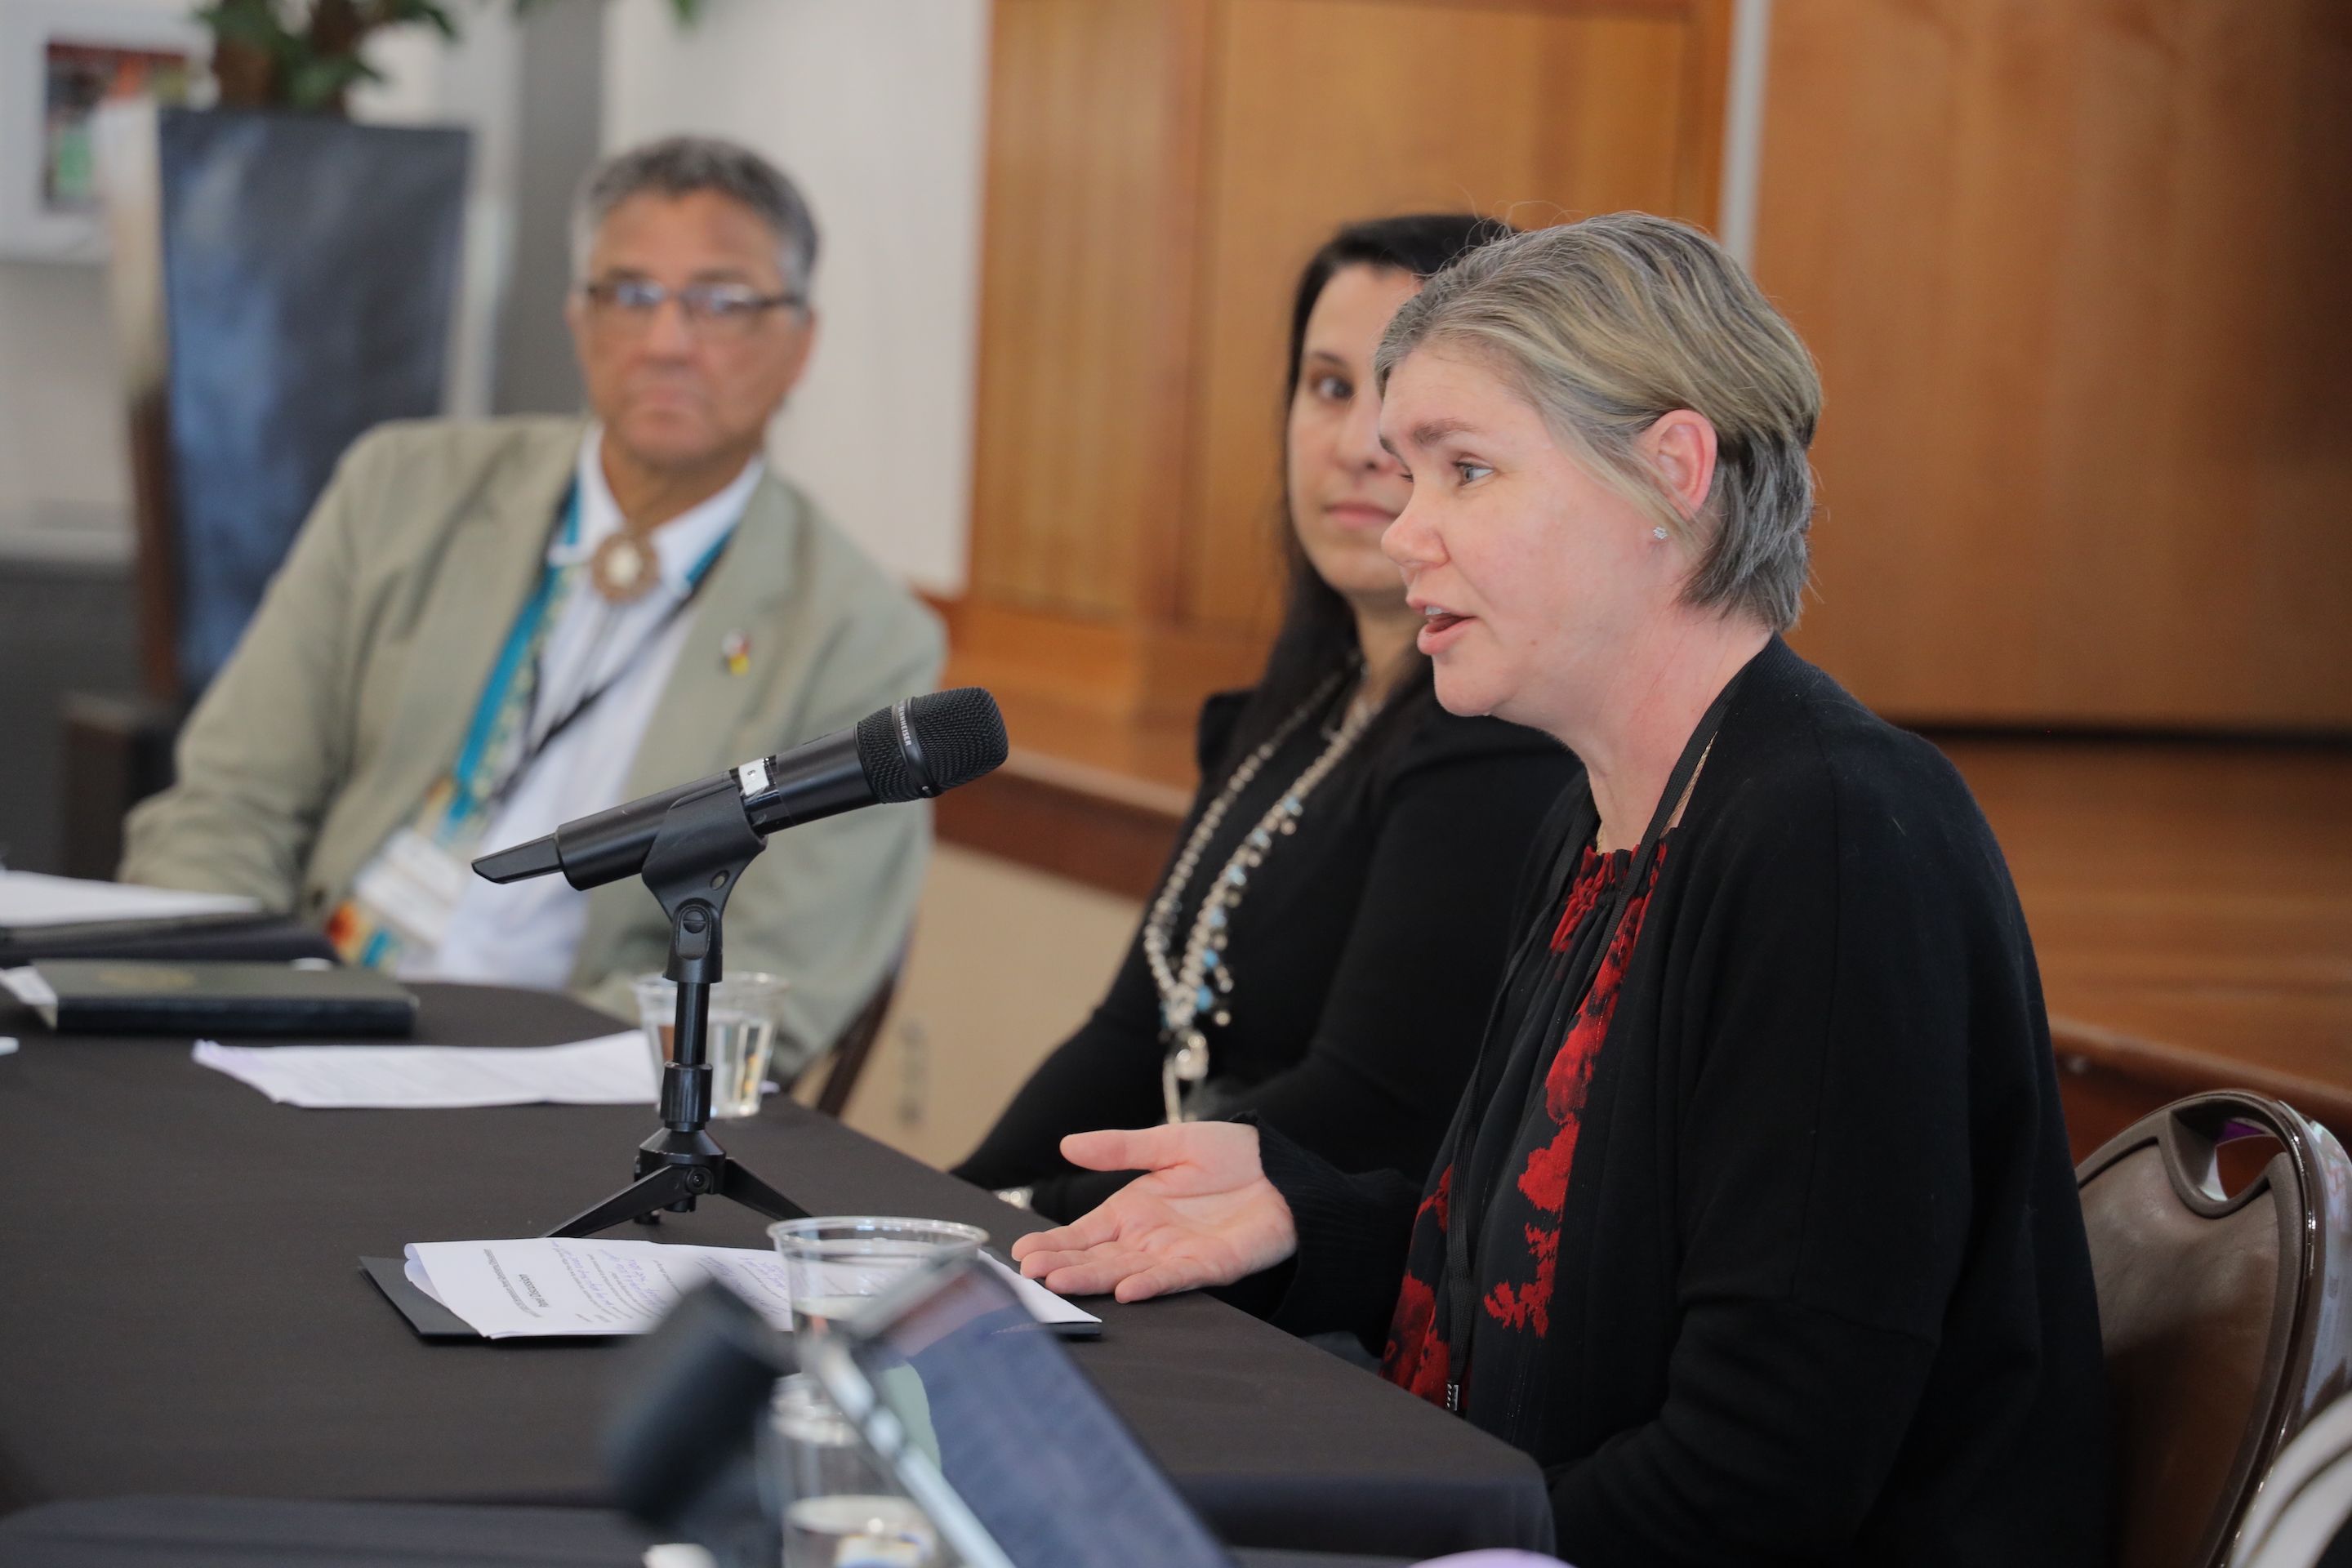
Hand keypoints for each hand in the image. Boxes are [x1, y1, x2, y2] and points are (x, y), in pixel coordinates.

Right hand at [1007, 1123, 1297, 1302]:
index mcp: (1133, 1211)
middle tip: (1028, 1275)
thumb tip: (1068, 1144)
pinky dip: (1149, 1285)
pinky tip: (1124, 1290)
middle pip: (1095, 1258)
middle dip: (1061, 1266)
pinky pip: (1173, 1279)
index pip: (1083, 1233)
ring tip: (1058, 1284)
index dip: (1054, 1243)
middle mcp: (1147, 1239)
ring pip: (1124, 1272)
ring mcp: (1175, 1256)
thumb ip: (1121, 1149)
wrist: (1285, 1170)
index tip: (1022, 1253)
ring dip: (1092, 1280)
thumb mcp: (1170, 1143)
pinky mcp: (1209, 1267)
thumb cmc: (1232, 1156)